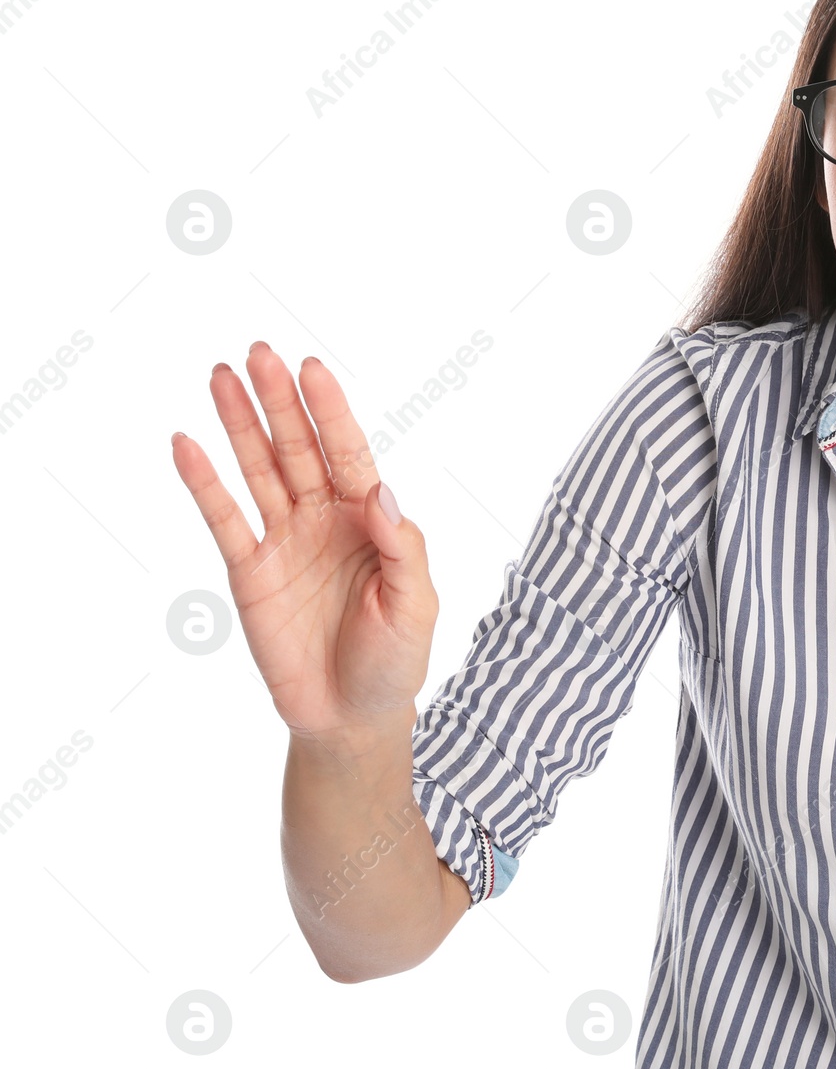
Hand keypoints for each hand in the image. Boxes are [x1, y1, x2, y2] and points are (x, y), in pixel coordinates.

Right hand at [171, 344, 439, 739]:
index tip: (311, 367)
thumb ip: (403, 548)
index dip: (330, 412)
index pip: (349, 453)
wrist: (352, 716)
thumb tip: (381, 493)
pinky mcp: (249, 570)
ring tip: (220, 375)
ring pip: (258, 469)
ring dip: (240, 423)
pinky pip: (224, 518)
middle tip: (258, 352)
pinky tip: (186, 443)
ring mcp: (285, 540)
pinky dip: (204, 482)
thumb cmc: (396, 659)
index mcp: (370, 520)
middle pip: (298, 448)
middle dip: (279, 401)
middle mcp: (325, 518)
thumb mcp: (416, 605)